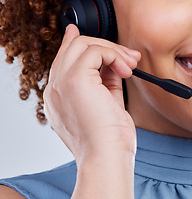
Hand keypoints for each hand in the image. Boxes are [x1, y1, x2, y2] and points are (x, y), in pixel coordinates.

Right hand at [44, 24, 140, 168]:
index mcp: (60, 99)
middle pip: (74, 49)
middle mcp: (55, 90)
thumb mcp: (106, 106)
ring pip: (82, 45)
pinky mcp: (74, 80)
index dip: (81, 45)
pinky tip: (126, 70)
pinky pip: (95, 51)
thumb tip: (114, 65)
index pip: (65, 61)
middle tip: (130, 59)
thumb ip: (106, 83)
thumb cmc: (110, 142)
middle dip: (106, 47)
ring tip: (131, 67)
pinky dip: (114, 55)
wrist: (107, 158)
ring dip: (113, 50)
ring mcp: (61, 83)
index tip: (100, 40)